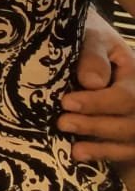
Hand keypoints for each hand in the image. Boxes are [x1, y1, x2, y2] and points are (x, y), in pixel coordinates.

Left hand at [60, 10, 134, 186]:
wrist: (89, 39)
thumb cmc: (88, 35)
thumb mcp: (90, 35)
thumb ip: (92, 54)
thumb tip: (91, 82)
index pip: (126, 97)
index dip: (98, 103)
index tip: (66, 102)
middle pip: (131, 123)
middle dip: (96, 126)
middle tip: (62, 122)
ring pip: (130, 140)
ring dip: (102, 146)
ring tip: (74, 148)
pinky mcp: (127, 131)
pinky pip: (126, 149)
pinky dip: (105, 153)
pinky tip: (79, 155)